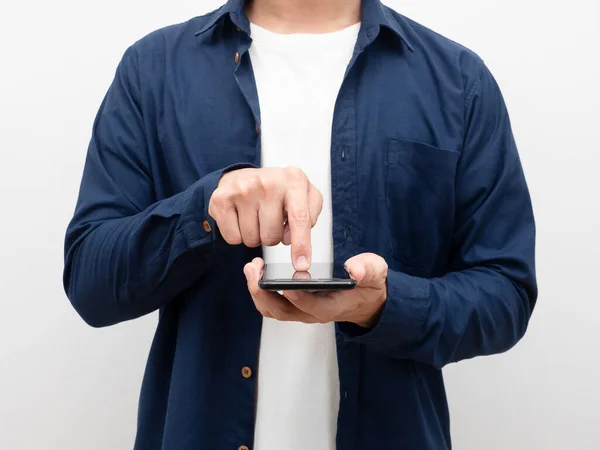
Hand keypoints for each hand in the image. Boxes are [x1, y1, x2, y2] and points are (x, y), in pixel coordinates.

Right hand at [209, 167, 322, 269]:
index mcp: (293, 180)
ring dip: (255, 236)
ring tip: (256, 218)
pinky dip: (238, 235)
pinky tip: (240, 218)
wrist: (243, 176)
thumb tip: (296, 244)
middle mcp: (268, 182)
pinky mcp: (222, 199)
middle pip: (273, 236)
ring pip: (252, 239)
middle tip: (270, 220)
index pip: (300, 218)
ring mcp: (243, 190)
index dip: (301, 245)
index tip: (302, 265)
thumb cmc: (276, 190)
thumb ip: (309, 218)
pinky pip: (233, 238)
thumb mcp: (303, 196)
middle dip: (273, 236)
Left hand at [244, 253, 388, 327]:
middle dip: (264, 292)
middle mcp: (313, 312)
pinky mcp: (295, 306)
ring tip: (251, 268)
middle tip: (254, 270)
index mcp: (333, 306)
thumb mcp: (375, 273)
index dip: (299, 298)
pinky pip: (272, 304)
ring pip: (273, 309)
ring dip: (258, 292)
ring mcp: (302, 311)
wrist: (365, 300)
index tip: (288, 284)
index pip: (312, 306)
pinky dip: (261, 291)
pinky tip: (256, 272)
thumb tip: (354, 270)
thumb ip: (366, 270)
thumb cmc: (367, 285)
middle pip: (283, 311)